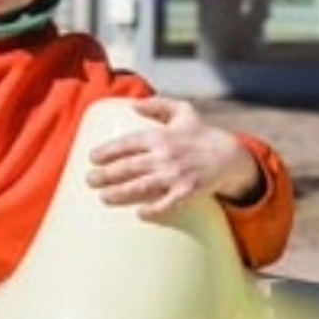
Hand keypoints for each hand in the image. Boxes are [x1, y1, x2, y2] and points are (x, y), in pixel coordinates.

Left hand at [84, 97, 267, 220]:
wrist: (229, 155)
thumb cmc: (202, 133)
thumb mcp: (183, 111)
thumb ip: (157, 104)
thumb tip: (133, 105)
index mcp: (161, 136)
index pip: (127, 143)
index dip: (107, 151)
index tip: (92, 158)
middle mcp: (166, 155)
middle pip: (128, 167)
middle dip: (105, 175)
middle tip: (89, 180)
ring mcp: (176, 175)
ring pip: (141, 186)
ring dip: (120, 193)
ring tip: (103, 198)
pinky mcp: (187, 192)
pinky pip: (167, 204)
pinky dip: (153, 210)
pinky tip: (139, 214)